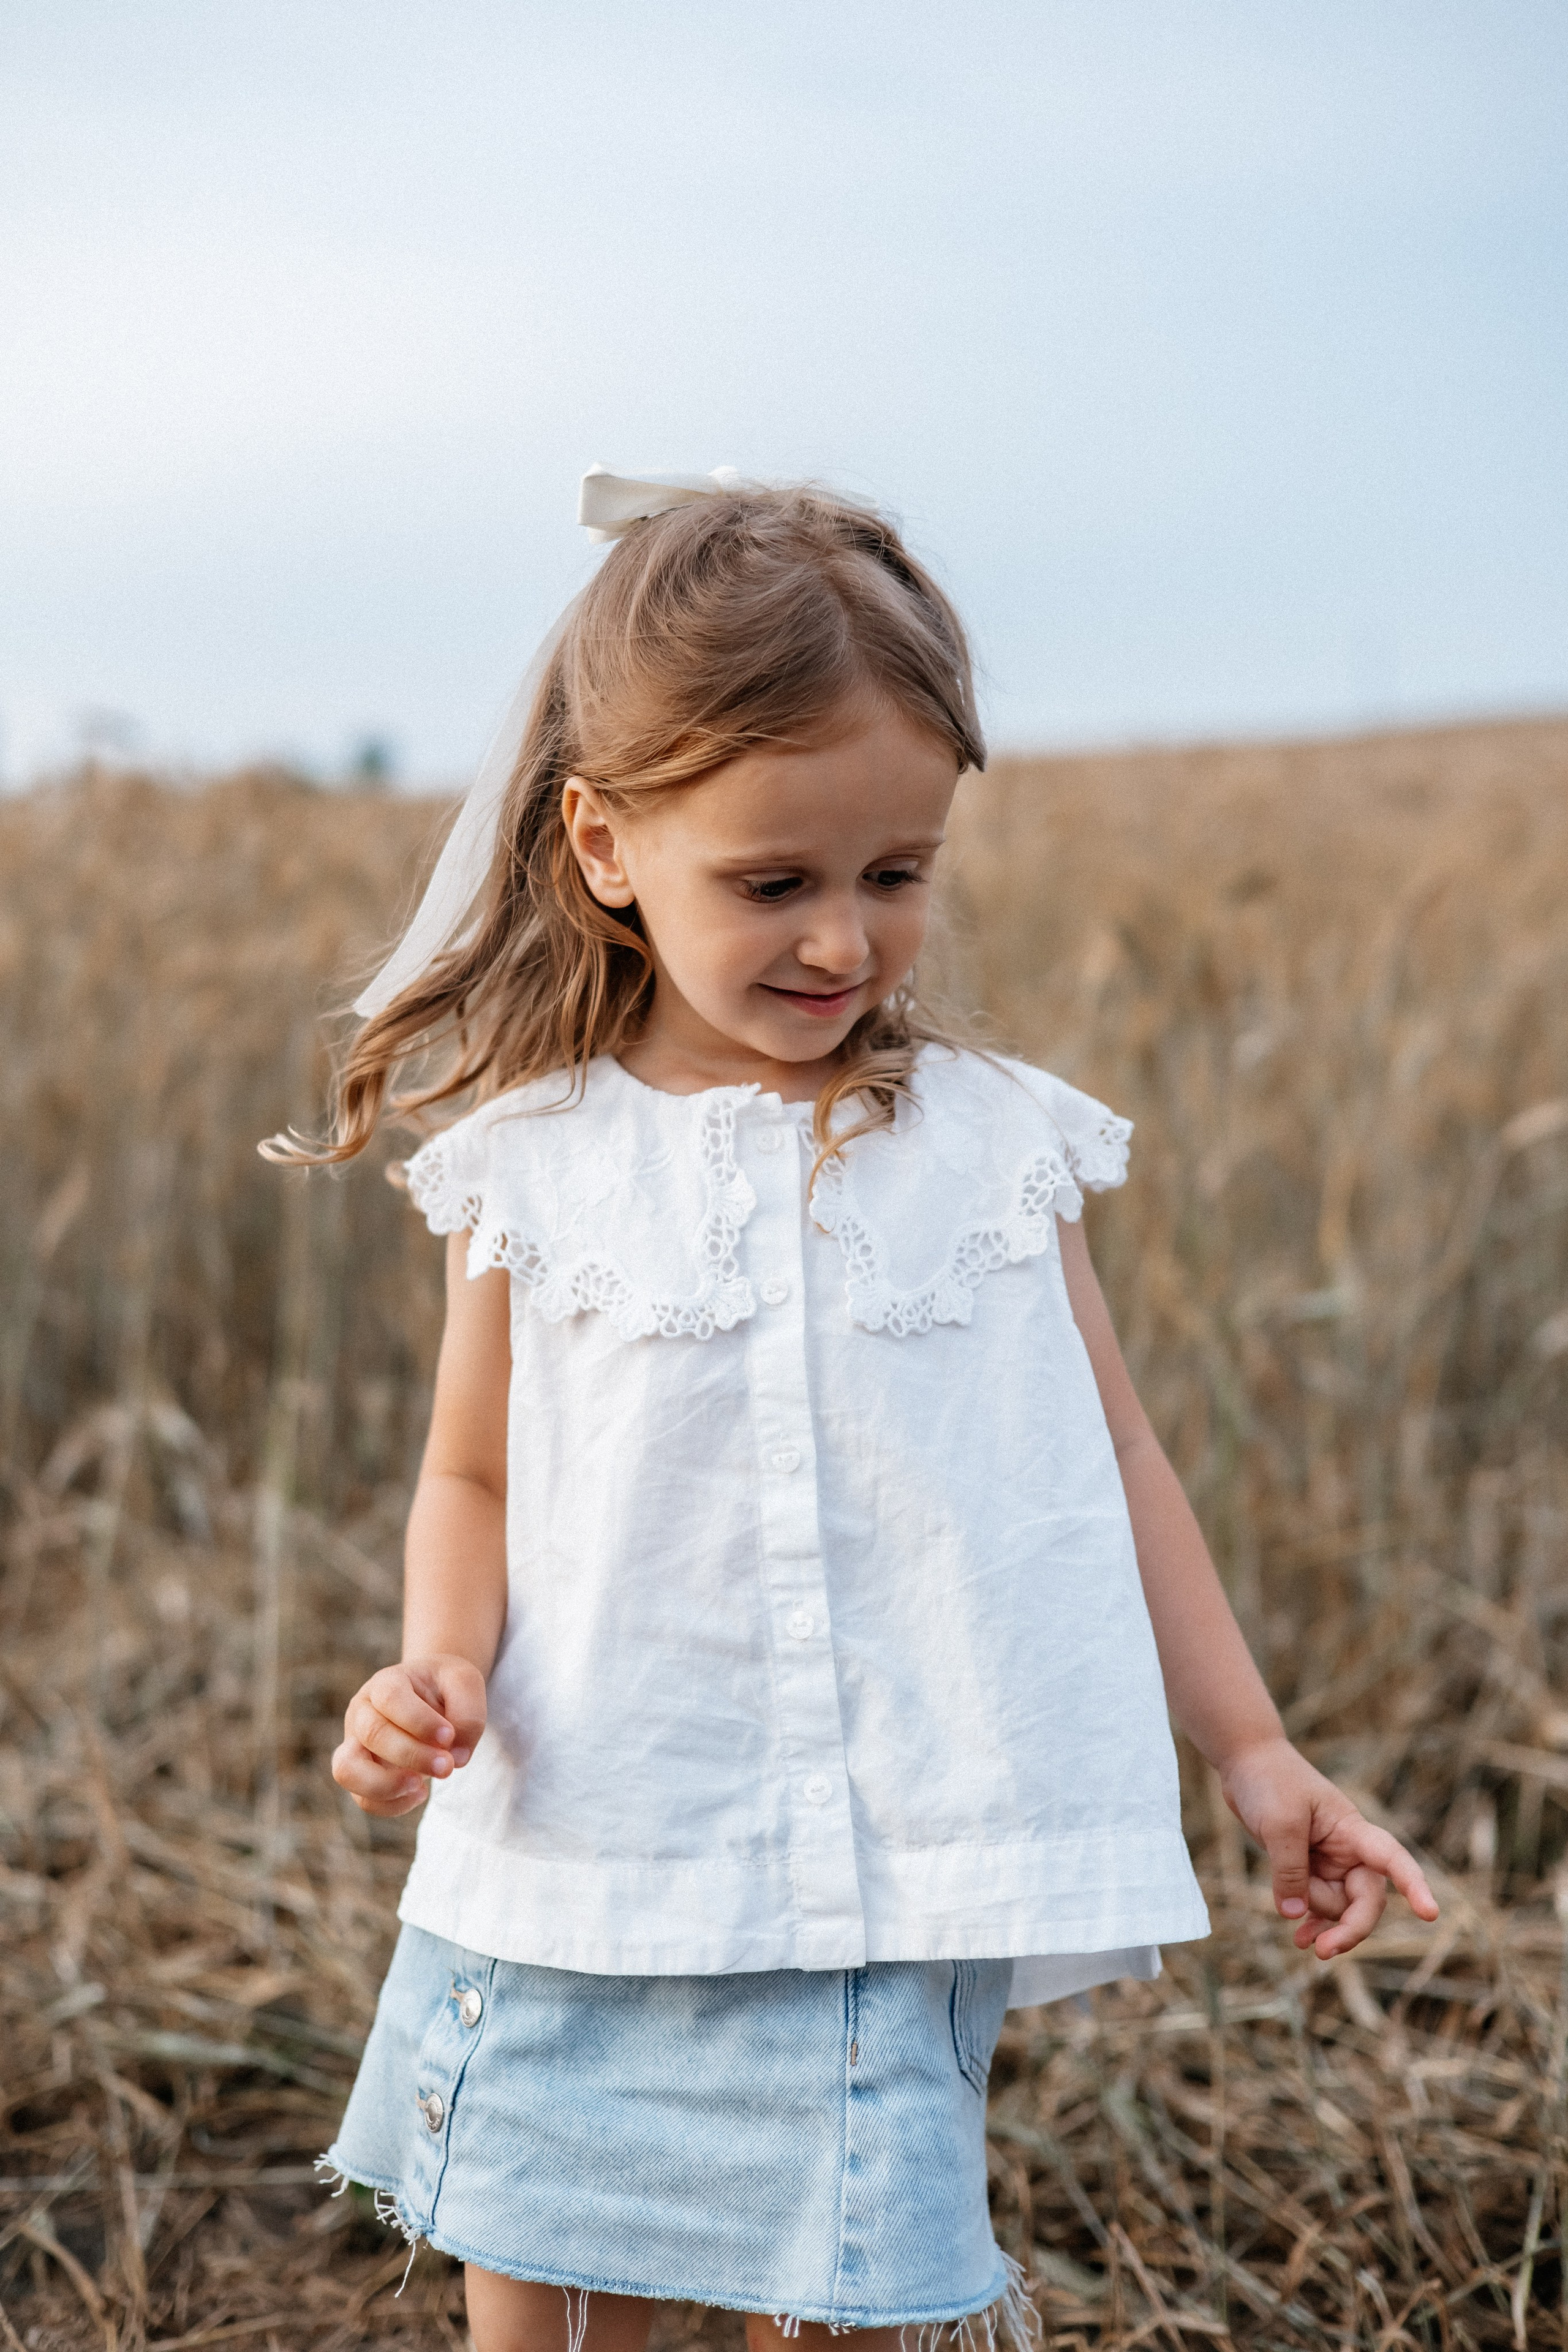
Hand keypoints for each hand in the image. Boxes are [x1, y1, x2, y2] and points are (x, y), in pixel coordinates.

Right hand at [333, 1655, 487, 1817]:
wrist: (432, 1696)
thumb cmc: (446, 1689)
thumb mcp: (466, 1683)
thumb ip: (468, 1714)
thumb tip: (457, 1758)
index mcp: (386, 1683)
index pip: (390, 1698)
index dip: (419, 1721)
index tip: (448, 1736)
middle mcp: (363, 1712)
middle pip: (372, 1734)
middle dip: (413, 1755)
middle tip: (447, 1766)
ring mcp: (356, 1744)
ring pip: (347, 1770)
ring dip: (386, 1785)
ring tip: (421, 1787)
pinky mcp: (362, 1774)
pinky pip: (363, 1799)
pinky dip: (391, 1805)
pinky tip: (420, 1793)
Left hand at [1220, 1736, 1438, 1957]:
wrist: (1247, 1762)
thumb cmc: (1270, 1781)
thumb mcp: (1279, 1824)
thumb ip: (1289, 1870)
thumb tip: (1294, 1915)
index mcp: (1353, 1830)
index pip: (1392, 1859)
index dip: (1413, 1886)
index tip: (1430, 1913)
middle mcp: (1348, 1850)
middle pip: (1366, 1900)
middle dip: (1350, 1928)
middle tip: (1323, 1951)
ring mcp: (1329, 1862)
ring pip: (1337, 1906)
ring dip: (1319, 1919)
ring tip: (1296, 1931)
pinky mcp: (1308, 1869)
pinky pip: (1319, 1906)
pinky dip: (1312, 1923)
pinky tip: (1301, 1939)